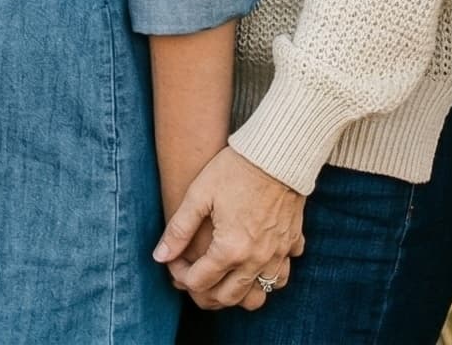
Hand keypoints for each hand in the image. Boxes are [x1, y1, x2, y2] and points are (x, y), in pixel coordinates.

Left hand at [154, 146, 304, 310]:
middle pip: (226, 298)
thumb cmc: (234, 169)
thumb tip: (159, 257)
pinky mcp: (292, 244)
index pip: (198, 283)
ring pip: (258, 296)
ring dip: (237, 294)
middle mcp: (255, 261)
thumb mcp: (199, 194)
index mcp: (230, 250)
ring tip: (222, 275)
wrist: (277, 154)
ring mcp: (277, 255)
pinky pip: (281, 276)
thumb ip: (179, 229)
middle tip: (192, 275)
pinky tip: (254, 260)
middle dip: (204, 294)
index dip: (179, 275)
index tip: (173, 260)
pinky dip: (267, 277)